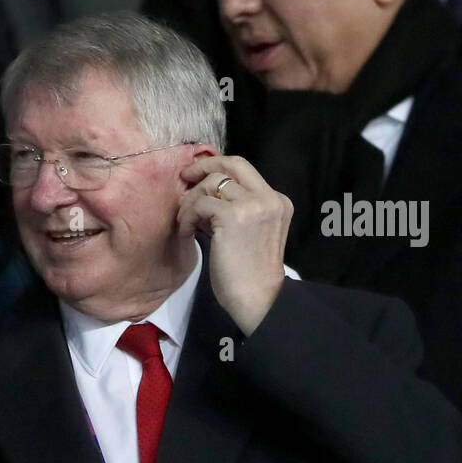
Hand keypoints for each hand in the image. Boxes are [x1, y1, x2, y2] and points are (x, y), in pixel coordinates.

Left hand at [178, 155, 291, 335]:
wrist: (257, 298)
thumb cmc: (248, 273)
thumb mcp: (250, 232)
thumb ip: (235, 209)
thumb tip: (204, 193)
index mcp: (277, 201)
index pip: (244, 169)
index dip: (218, 166)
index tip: (198, 175)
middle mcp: (269, 198)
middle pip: (231, 164)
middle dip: (203, 167)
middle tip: (184, 179)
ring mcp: (252, 205)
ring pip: (211, 184)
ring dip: (191, 201)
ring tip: (185, 222)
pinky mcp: (233, 216)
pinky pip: (199, 204)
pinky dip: (187, 217)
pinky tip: (187, 233)